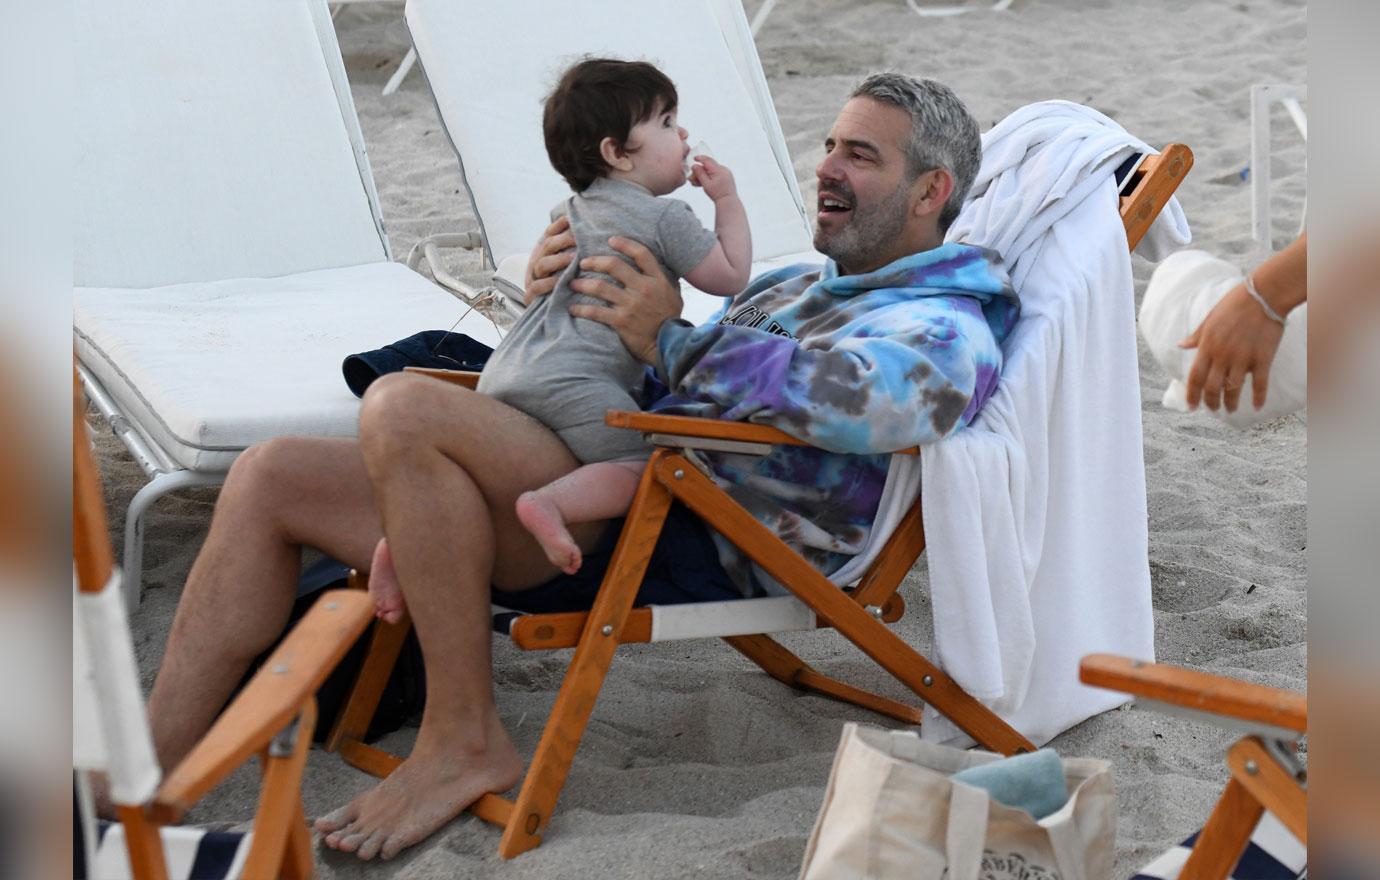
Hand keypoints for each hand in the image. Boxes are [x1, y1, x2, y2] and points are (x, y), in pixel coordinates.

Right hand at [524, 214, 575, 304]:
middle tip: (578, 238)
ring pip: (542, 264)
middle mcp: (537, 261)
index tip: (571, 220)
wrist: (548, 311)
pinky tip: (562, 280)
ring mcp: (533, 278)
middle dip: (563, 240)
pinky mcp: (531, 295)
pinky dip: (549, 283)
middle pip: (547, 246)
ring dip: (559, 260)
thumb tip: (590, 232)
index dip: (559, 225)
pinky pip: (537, 287)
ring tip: (574, 258)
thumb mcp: (567, 265)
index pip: (549, 233)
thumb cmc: (562, 284)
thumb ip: (574, 250)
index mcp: (544, 252)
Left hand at [569, 236, 682, 364]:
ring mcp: (631, 305)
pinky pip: (595, 312)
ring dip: (582, 284)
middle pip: (614, 265)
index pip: (641, 254)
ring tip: (573, 284)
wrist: (670, 346)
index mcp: (657, 280)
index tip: (611, 240)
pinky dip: (581, 309)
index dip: (624, 244)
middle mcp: (644, 289)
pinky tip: (572, 308)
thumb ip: (660, 280)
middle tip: (583, 263)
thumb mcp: (673, 294)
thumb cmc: (671, 319)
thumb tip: (650, 267)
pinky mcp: (621, 321)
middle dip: (594, 261)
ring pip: (600, 287)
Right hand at [690, 155, 736, 201]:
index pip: (708, 160)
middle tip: (693, 177)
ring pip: (712, 170)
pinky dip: (710, 176)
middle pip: (709, 166)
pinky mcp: (727, 176)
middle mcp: (724, 169)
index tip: (694, 158)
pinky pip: (717, 173)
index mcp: (719, 170)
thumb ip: (700, 174)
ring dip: (704, 174)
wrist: (728, 201)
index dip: (700, 158)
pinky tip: (705, 183)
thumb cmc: (717, 194)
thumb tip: (694, 165)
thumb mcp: (706, 184)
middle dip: (700, 170)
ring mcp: (726, 172)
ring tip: (698, 183)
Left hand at [1179, 282, 1286, 412]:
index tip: (1191, 406)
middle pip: (1212, 387)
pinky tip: (1256, 406)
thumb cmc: (1235, 303)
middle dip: (1210, 403)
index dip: (1192, 394)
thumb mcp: (1209, 319)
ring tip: (1230, 410)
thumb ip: (1196, 336)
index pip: (1195, 377)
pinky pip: (1260, 383)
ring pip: (1233, 389)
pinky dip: (1258, 397)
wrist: (1265, 295)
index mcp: (1207, 346)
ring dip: (1230, 403)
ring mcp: (1243, 358)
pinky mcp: (1263, 358)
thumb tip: (1180, 345)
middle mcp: (1223, 355)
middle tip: (1212, 410)